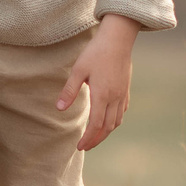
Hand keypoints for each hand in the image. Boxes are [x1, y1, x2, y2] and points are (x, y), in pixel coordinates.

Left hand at [61, 14, 139, 150]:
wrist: (119, 38)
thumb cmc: (96, 52)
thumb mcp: (78, 70)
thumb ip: (69, 90)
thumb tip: (59, 108)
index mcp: (102, 95)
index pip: (96, 125)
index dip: (88, 138)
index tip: (80, 146)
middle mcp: (114, 98)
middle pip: (107, 128)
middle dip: (96, 140)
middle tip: (85, 146)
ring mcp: (122, 94)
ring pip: (116, 121)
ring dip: (105, 132)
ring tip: (95, 137)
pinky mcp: (126, 88)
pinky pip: (122, 111)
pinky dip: (114, 121)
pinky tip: (108, 121)